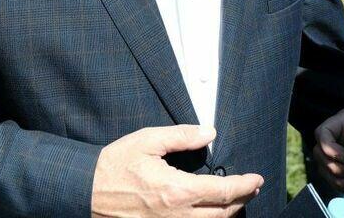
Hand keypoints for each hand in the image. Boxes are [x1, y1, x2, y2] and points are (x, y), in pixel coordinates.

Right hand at [91, 125, 262, 217]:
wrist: (86, 191)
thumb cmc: (114, 165)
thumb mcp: (147, 141)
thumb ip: (181, 136)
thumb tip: (210, 133)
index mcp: (177, 190)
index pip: (223, 191)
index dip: (245, 186)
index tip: (257, 179)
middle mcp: (177, 216)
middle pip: (223, 214)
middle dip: (242, 200)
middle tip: (252, 188)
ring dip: (227, 214)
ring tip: (236, 200)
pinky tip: (209, 213)